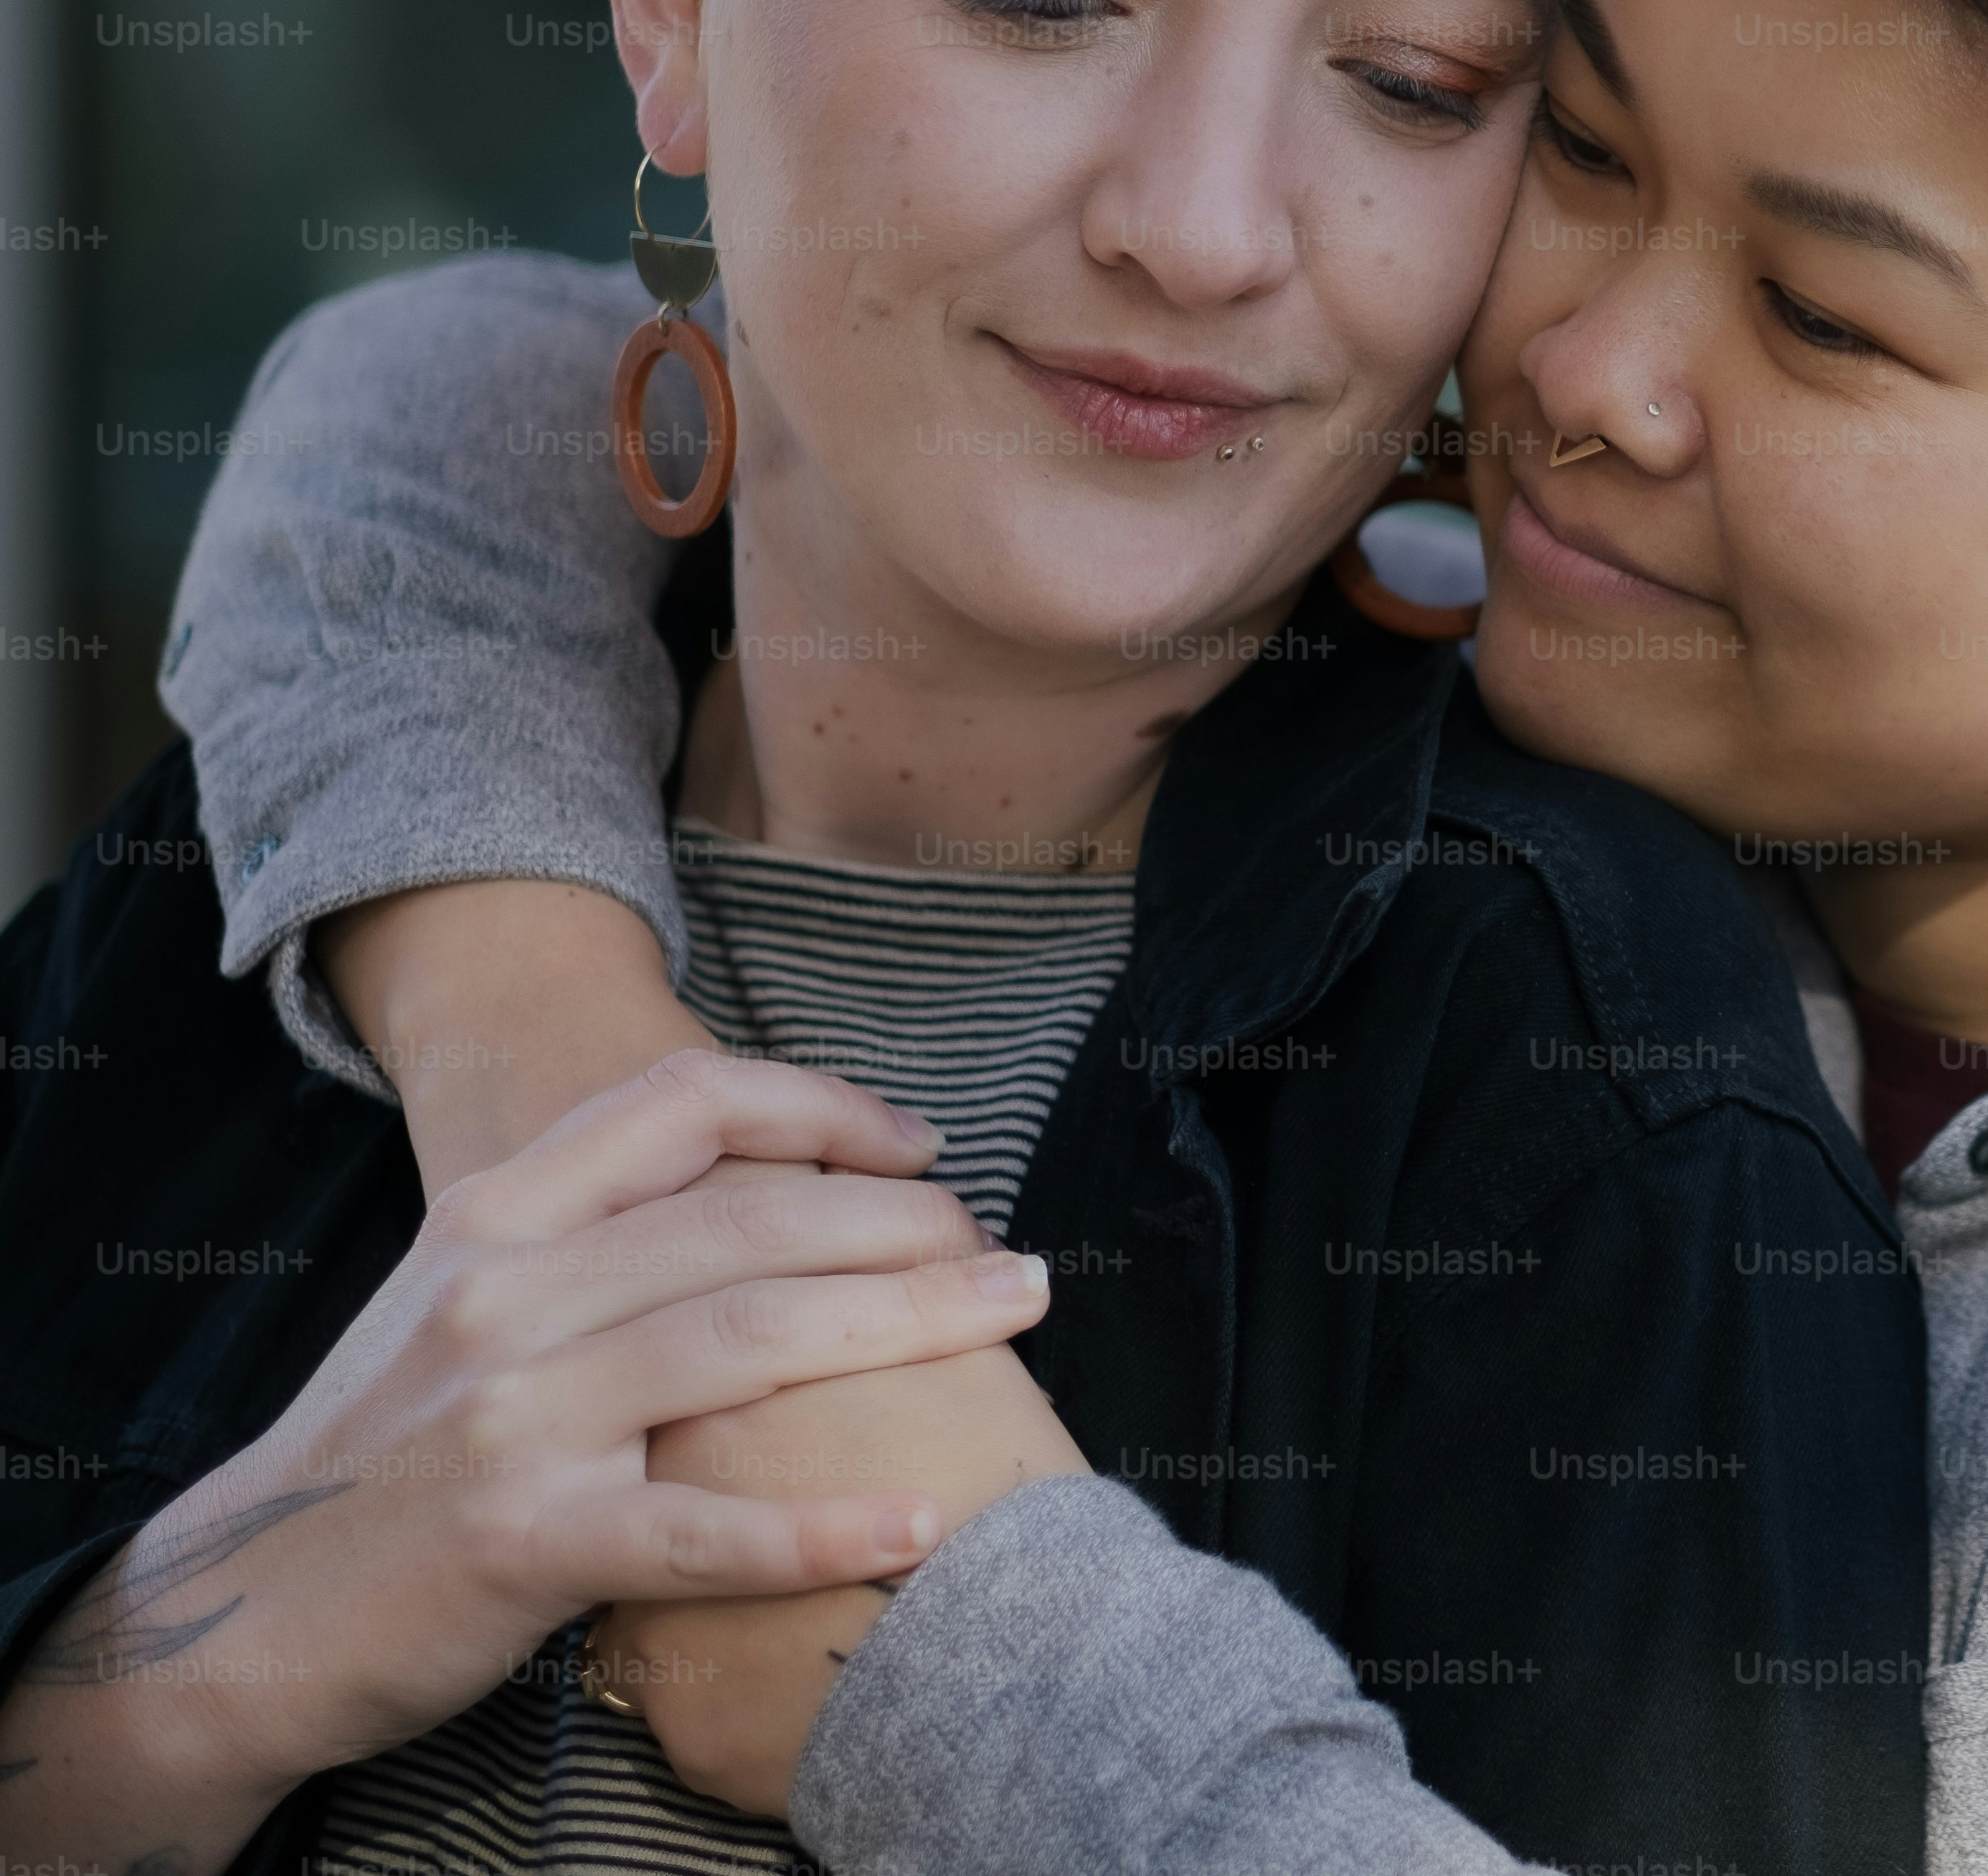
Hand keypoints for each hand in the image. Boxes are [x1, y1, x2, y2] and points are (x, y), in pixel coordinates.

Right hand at [0, 1050, 1049, 1871]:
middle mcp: (504, 1296)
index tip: (923, 1146)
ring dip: (908, 1325)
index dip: (821, 1107)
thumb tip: (772, 1190)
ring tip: (1014, 1317)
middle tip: (1016, 1256)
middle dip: (909, 1226)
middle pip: (751, 1222)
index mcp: (496, 1217)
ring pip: (751, 1342)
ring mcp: (512, 1418)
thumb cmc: (392, 1451)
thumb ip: (593, 1236)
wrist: (241, 1612)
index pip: (682, 1105)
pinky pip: (700, 1531)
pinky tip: (915, 1526)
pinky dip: (818, 1528)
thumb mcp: (466, 1301)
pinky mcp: (521, 1544)